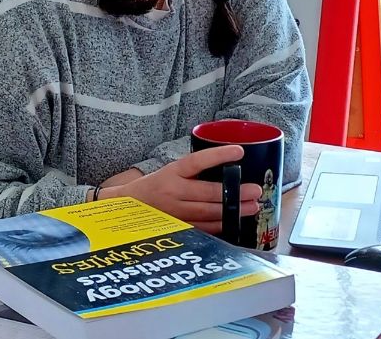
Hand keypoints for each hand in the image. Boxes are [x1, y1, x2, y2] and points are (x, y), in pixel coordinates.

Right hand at [101, 146, 261, 233]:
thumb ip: (194, 171)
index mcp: (172, 172)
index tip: (239, 151)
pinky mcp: (176, 228)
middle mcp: (172, 192)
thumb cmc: (155, 185)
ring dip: (232, 212)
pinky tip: (234, 223)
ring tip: (251, 208)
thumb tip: (230, 166)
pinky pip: (202, 229)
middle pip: (208, 193)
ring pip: (208, 214)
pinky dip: (219, 226)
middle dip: (235, 193)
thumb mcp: (171, 171)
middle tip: (255, 191)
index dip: (218, 156)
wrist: (125, 206)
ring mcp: (174, 213)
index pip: (197, 161)